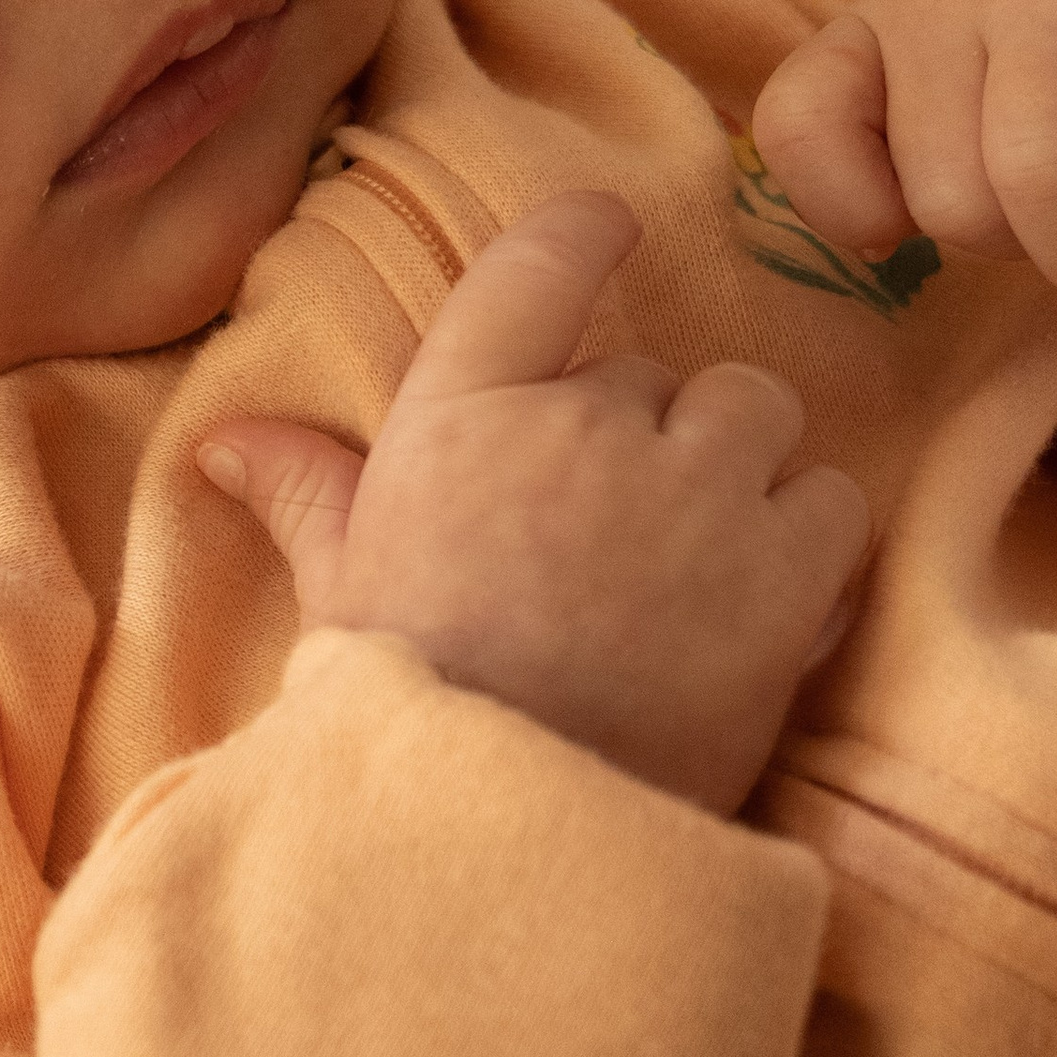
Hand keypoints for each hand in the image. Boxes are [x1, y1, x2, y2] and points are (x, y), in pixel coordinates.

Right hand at [199, 188, 869, 814]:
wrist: (506, 830)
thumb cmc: (410, 704)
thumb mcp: (342, 590)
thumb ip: (308, 495)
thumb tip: (226, 441)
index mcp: (461, 418)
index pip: (536, 269)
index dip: (584, 235)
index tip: (608, 226)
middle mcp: (582, 428)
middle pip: (652, 373)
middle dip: (644, 439)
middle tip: (611, 540)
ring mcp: (689, 492)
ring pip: (756, 414)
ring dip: (739, 471)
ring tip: (700, 560)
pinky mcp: (782, 571)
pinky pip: (830, 500)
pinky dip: (809, 545)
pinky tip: (761, 608)